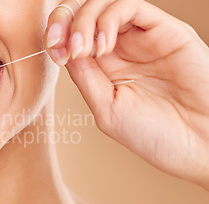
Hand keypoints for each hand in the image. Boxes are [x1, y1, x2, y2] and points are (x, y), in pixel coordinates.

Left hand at [44, 0, 208, 188]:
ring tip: (84, 50)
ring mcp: (142, 37)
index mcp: (104, 67)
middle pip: (83, 13)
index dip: (55, 34)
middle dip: (63, 21)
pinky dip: (108, 19)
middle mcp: (121, 48)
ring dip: (83, 20)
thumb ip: (85, 76)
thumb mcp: (106, 108)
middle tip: (59, 45)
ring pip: (103, 4)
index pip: (71, 35)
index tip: (52, 51)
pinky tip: (103, 47)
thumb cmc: (155, 135)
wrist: (200, 146)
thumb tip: (64, 48)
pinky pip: (130, 5)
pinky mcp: (165, 29)